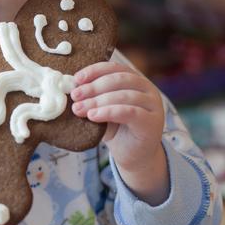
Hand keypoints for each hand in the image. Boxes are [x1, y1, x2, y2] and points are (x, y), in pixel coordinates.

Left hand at [70, 62, 168, 204]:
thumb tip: (71, 88)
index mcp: (135, 80)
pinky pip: (129, 112)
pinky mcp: (152, 122)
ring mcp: (152, 105)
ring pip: (123, 96)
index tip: (76, 79)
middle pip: (119, 80)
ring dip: (97, 101)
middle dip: (93, 87)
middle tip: (75, 96)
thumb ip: (92, 97)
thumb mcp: (102, 109)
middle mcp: (147, 89)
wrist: (133, 156)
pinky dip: (108, 112)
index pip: (115, 68)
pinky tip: (93, 116)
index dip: (94, 71)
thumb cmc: (116, 129)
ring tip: (79, 109)